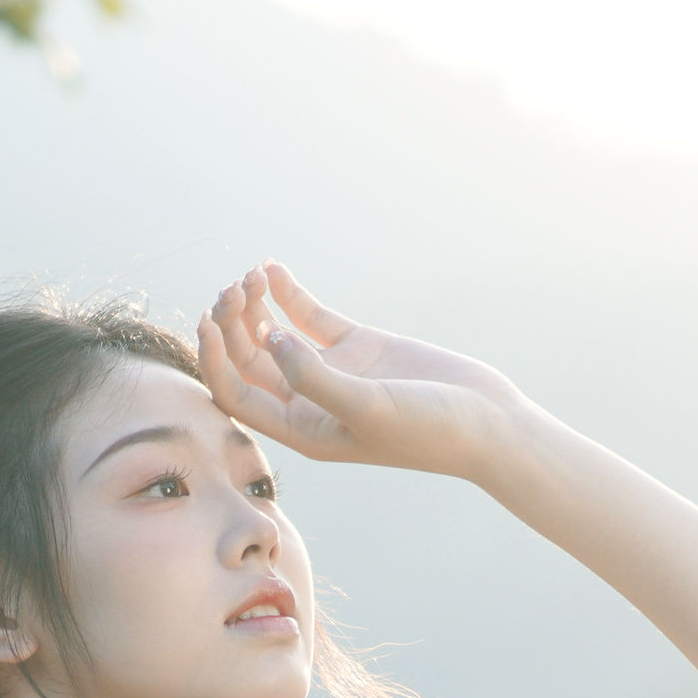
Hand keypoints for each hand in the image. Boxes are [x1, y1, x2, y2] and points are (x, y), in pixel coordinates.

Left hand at [195, 263, 529, 480]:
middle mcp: (309, 401)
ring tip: (251, 275)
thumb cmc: (428, 430)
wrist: (487, 421)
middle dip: (231, 323)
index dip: (214, 358)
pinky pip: (309, 316)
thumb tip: (271, 338)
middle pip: (247, 360)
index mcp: (302, 429)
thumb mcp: (366, 409)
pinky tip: (272, 268)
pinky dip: (288, 293)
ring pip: (273, 334)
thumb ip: (312, 377)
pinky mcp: (357, 346)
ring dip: (255, 306)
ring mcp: (332, 371)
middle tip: (233, 289)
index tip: (209, 318)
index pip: (236, 395)